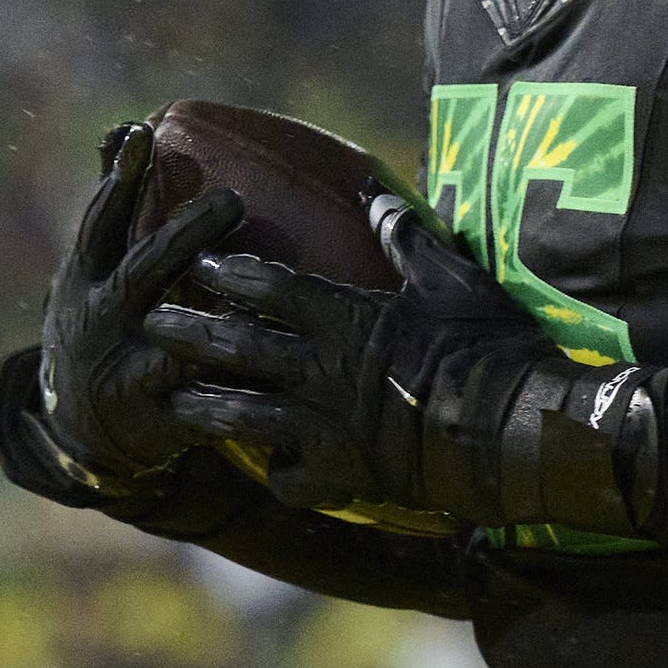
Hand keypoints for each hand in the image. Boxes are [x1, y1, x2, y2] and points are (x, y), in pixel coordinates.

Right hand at [36, 125, 242, 488]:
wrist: (80, 431)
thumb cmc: (100, 324)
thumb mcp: (91, 273)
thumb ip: (116, 208)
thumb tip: (125, 129)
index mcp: (83, 280)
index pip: (99, 222)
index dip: (119, 180)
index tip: (142, 134)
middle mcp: (99, 322)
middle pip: (144, 272)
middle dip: (185, 236)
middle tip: (232, 199)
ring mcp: (126, 374)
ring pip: (175, 341)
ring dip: (212, 316)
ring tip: (257, 284)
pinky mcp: (158, 423)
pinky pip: (206, 408)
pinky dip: (239, 396)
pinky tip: (275, 379)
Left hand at [147, 198, 657, 533]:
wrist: (517, 434)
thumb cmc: (492, 348)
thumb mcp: (453, 280)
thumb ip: (404, 237)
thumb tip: (371, 188)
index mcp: (350, 320)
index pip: (273, 287)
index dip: (229, 271)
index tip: (196, 258)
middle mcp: (326, 373)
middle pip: (240, 348)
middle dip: (190, 333)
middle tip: (150, 321)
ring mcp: (328, 430)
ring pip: (246, 416)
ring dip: (205, 405)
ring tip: (174, 399)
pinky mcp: (344, 478)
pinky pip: (291, 478)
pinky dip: (275, 472)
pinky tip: (265, 465)